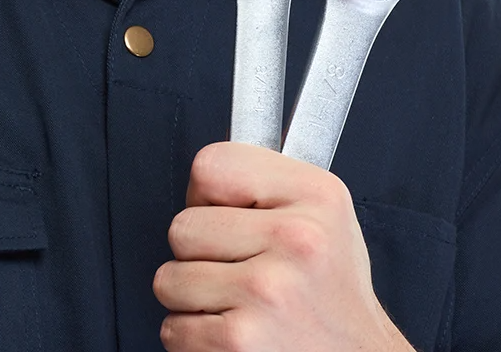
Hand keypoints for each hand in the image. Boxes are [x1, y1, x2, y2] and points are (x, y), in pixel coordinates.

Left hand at [155, 142, 411, 350]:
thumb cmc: (332, 296)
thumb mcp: (324, 218)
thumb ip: (267, 186)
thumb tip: (204, 174)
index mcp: (317, 196)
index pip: (210, 166)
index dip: (207, 197)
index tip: (227, 218)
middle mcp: (296, 240)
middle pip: (182, 226)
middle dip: (199, 256)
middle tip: (242, 272)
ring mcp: (267, 291)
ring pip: (168, 280)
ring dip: (193, 300)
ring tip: (240, 306)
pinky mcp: (240, 340)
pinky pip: (173, 328)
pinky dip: (194, 339)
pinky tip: (237, 334)